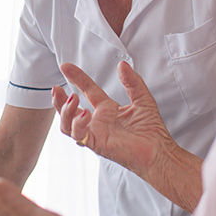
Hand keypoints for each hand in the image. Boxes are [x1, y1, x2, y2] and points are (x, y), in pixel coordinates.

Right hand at [52, 61, 175, 178]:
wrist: (158, 150)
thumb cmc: (152, 130)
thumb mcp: (143, 98)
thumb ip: (132, 81)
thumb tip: (122, 64)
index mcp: (107, 110)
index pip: (87, 90)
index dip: (76, 77)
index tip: (66, 66)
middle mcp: (98, 121)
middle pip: (68, 111)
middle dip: (59, 100)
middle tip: (56, 89)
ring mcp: (95, 133)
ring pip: (67, 125)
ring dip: (65, 112)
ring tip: (73, 100)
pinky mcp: (96, 144)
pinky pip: (79, 135)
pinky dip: (77, 124)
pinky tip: (85, 115)